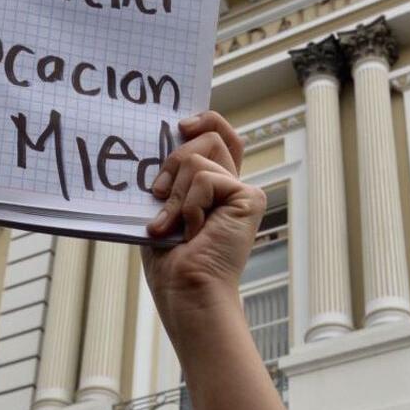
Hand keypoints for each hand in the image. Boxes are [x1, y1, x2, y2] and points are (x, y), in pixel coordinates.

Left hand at [141, 112, 262, 330]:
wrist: (186, 289)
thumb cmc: (170, 261)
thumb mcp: (162, 207)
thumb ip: (172, 175)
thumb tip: (166, 141)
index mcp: (213, 188)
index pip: (220, 136)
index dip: (206, 121)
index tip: (182, 125)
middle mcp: (232, 186)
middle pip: (209, 136)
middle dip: (172, 162)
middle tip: (159, 195)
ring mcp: (243, 191)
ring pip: (197, 158)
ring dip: (174, 195)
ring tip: (174, 226)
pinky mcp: (250, 198)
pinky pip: (205, 179)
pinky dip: (189, 205)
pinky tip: (195, 232)